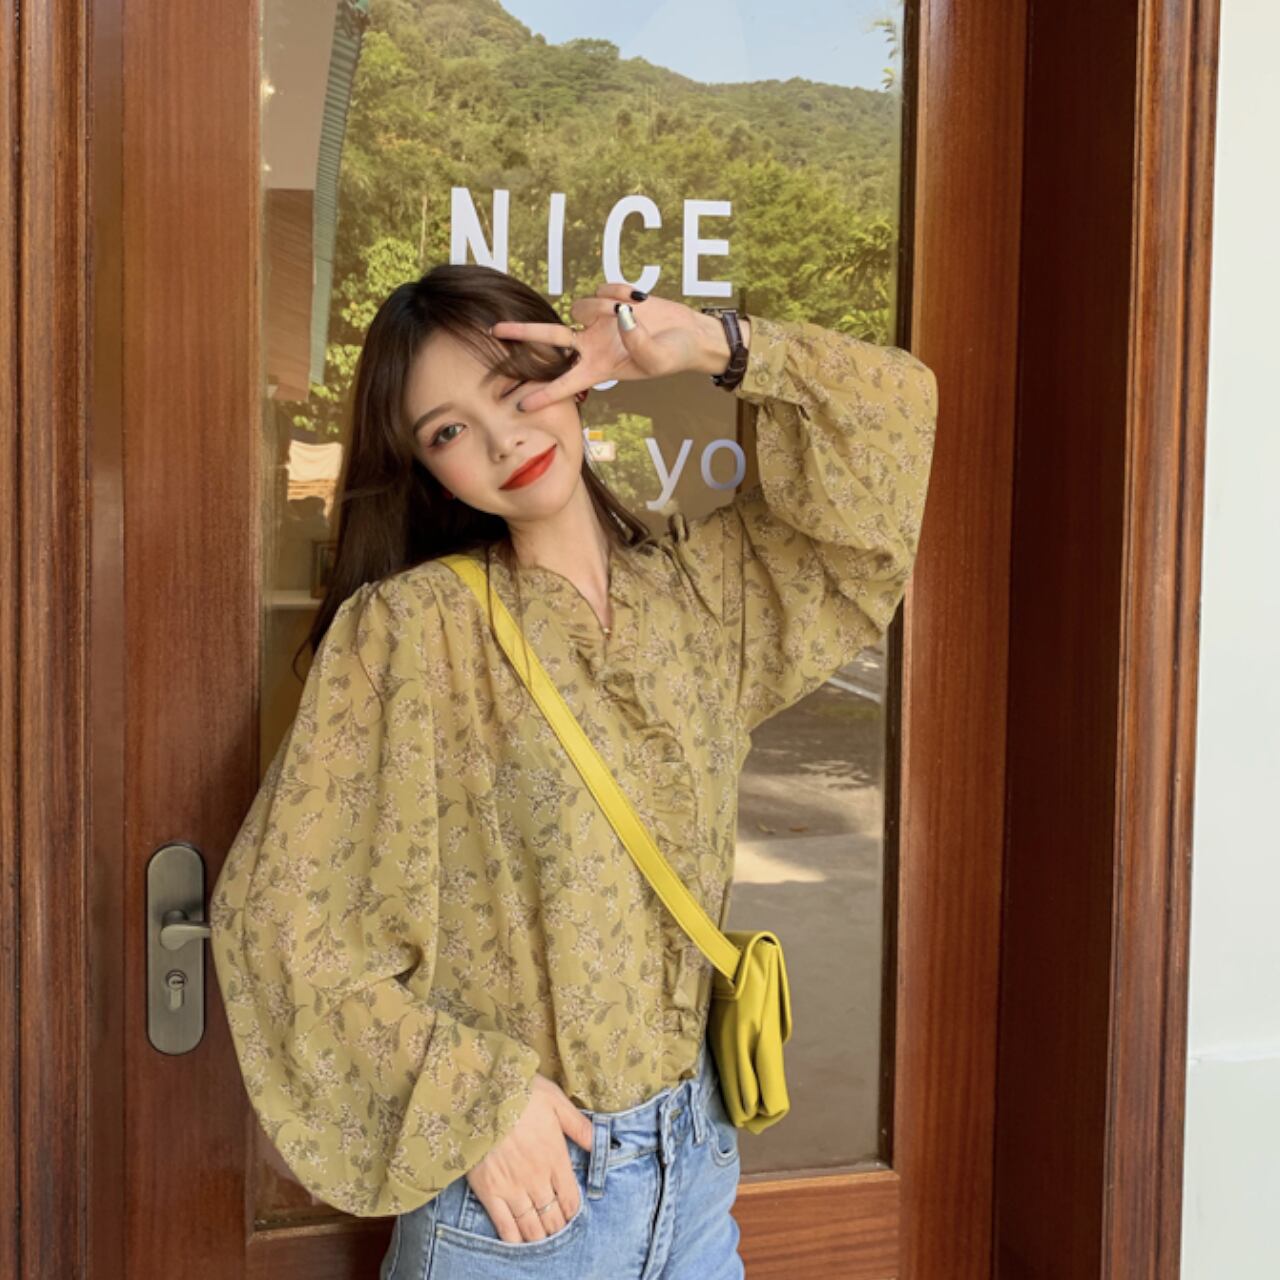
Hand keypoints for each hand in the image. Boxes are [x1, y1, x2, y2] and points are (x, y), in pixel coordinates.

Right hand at [464, 1072, 594, 1243]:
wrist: (480, 1094)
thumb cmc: (520, 1093)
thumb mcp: (556, 1101)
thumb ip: (579, 1126)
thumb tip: (599, 1143)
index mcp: (555, 1157)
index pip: (570, 1197)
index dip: (573, 1211)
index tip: (572, 1215)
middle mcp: (537, 1178)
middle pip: (552, 1215)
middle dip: (558, 1226)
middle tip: (557, 1229)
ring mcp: (512, 1187)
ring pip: (532, 1225)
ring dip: (540, 1236)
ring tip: (543, 1240)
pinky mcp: (489, 1191)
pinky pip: (504, 1225)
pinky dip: (514, 1239)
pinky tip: (519, 1243)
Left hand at [489, 282, 739, 413]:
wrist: (689, 335)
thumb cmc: (673, 355)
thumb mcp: (656, 358)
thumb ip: (636, 340)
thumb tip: (618, 315)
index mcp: (600, 368)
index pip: (567, 383)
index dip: (545, 394)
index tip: (522, 405)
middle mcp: (592, 345)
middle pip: (551, 339)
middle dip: (523, 335)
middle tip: (494, 331)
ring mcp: (599, 322)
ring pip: (584, 304)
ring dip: (606, 306)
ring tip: (635, 313)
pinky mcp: (609, 301)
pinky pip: (606, 289)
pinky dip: (622, 292)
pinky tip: (640, 301)